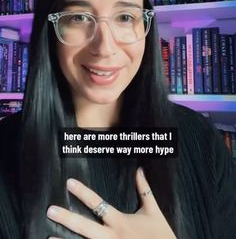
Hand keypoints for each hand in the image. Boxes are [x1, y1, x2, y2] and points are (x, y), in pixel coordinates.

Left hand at [47, 167, 175, 238]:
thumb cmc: (161, 236)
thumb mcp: (153, 211)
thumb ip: (145, 190)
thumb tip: (139, 170)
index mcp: (120, 222)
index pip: (98, 203)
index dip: (83, 192)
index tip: (69, 182)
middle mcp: (112, 238)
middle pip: (85, 227)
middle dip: (67, 218)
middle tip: (51, 211)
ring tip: (49, 238)